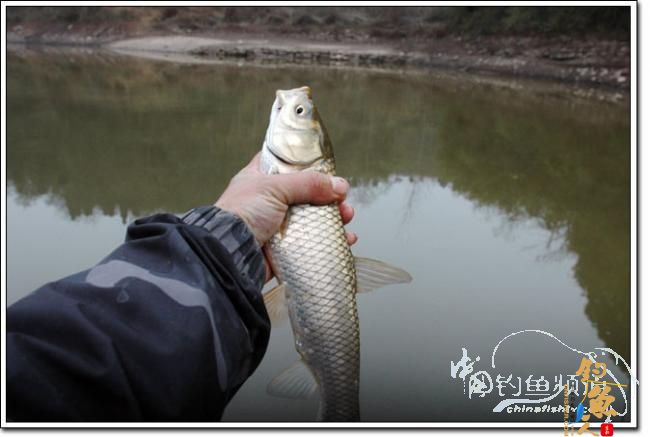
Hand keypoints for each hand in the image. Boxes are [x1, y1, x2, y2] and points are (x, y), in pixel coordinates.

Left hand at [216, 153, 356, 280]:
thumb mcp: (275, 187)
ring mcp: (276, 226)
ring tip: (347, 218)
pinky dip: (330, 242)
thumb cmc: (243, 213)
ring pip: (313, 220)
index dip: (306, 164)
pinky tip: (345, 240)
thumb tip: (340, 186)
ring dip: (333, 219)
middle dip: (329, 197)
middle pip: (306, 194)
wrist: (229, 252)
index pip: (284, 164)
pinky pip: (312, 244)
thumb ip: (308, 183)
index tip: (327, 168)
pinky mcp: (284, 250)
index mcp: (259, 179)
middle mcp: (268, 201)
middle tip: (343, 200)